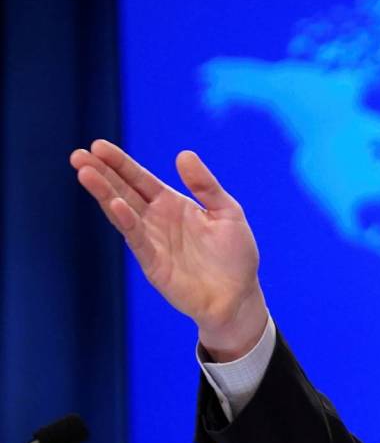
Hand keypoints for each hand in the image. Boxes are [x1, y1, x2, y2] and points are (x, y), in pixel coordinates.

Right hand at [70, 140, 267, 361]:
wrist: (238, 296)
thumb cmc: (235, 255)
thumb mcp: (227, 212)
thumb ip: (205, 186)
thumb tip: (183, 154)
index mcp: (173, 204)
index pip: (140, 179)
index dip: (120, 163)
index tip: (98, 146)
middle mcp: (157, 220)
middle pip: (124, 191)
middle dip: (102, 173)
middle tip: (78, 155)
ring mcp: (152, 241)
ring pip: (122, 211)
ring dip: (104, 193)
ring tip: (86, 172)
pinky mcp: (153, 263)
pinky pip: (137, 238)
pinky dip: (126, 221)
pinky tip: (115, 204)